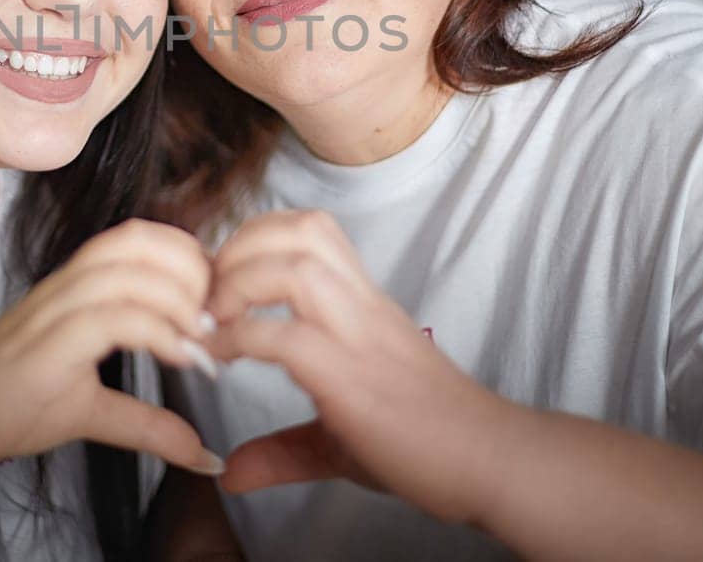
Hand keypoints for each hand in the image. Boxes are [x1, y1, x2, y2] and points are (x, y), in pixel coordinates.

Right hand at [0, 218, 224, 480]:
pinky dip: (157, 331)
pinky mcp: (42, 347)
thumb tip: (204, 454)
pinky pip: (109, 318)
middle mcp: (62, 289)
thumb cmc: (8, 407)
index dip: (185, 255)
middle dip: (190, 269)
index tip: (214, 299)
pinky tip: (181, 358)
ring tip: (204, 340)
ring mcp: (49, 313)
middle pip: (135, 242)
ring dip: (179, 300)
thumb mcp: (93, 412)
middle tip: (217, 318)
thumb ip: (148, 424)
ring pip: (125, 274)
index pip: (136, 239)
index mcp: (73, 288)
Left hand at [204, 209, 507, 523]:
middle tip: (210, 291)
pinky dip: (243, 338)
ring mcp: (361, 337)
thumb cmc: (429, 444)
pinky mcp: (353, 378)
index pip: (312, 230)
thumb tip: (231, 473)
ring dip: (241, 282)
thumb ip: (283, 449)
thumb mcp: (341, 439)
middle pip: (302, 229)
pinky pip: (290, 336)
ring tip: (215, 318)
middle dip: (241, 246)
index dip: (255, 239)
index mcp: (364, 304)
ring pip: (296, 266)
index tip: (221, 279)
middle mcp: (363, 307)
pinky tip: (223, 357)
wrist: (491, 462)